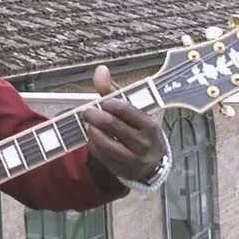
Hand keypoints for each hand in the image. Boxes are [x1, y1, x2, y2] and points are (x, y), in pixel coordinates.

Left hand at [81, 65, 166, 181]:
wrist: (151, 163)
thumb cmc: (139, 129)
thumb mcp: (133, 110)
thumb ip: (114, 91)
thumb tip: (100, 69)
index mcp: (149, 125)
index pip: (124, 109)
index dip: (108, 103)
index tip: (103, 102)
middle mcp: (143, 143)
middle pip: (110, 124)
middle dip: (94, 115)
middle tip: (87, 111)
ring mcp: (132, 159)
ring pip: (102, 141)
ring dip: (91, 130)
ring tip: (90, 124)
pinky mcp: (120, 169)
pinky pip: (99, 153)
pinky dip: (92, 143)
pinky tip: (94, 137)